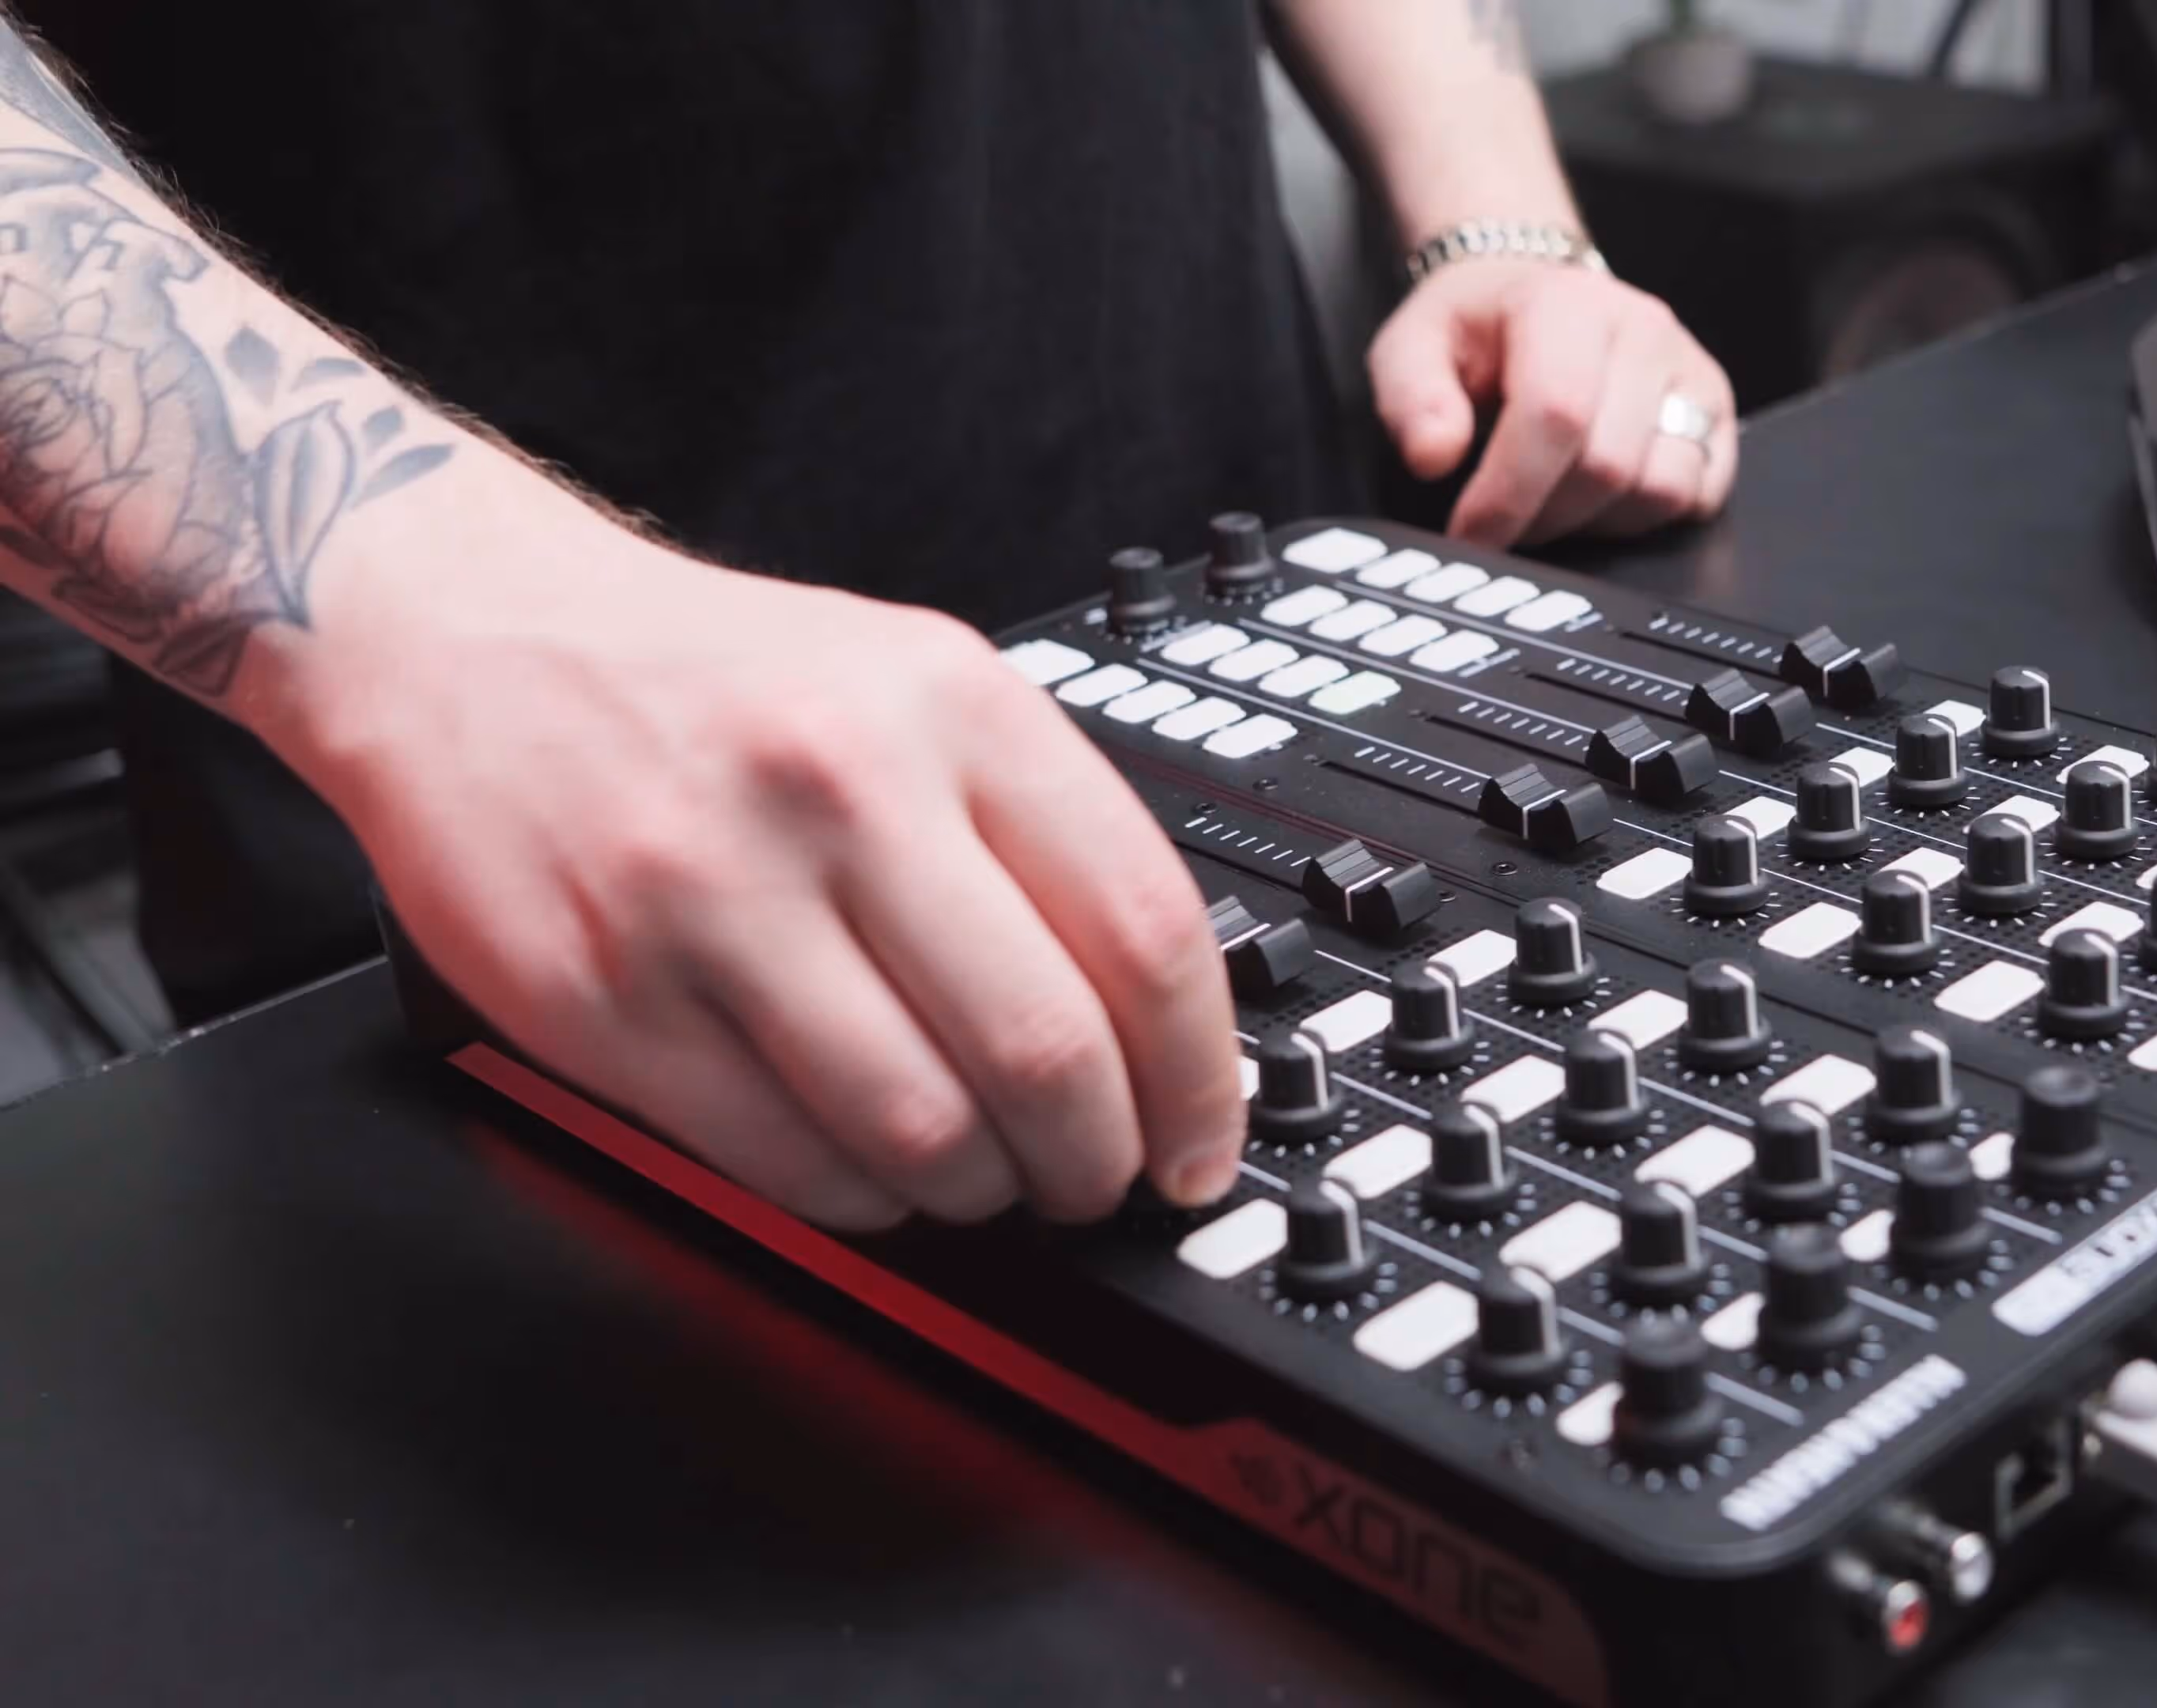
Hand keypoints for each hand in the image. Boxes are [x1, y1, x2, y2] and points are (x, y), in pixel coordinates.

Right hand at [283, 524, 1247, 1231]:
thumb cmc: (711, 679)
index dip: (1200, 1076)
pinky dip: (861, 1200)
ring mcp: (712, 900)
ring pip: (920, 1131)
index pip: (1144, 931)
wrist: (466, 633)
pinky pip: (787, 1164)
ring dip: (980, 1194)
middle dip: (1097, 1160)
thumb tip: (1160, 1019)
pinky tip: (870, 1168)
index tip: (1201, 1139)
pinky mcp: (609, 1002)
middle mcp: (838, 790)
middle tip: (1099, 1180)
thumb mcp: (914, 683)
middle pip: (1044, 1051)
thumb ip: (1037, 829)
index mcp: (951, 705)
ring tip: (984, 1178)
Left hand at [1370, 258, 1736, 549]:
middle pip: (1609, 466)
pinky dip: (1645, 516)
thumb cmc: (1475, 330)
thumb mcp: (1410, 348)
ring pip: (1662, 489)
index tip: (1472, 533)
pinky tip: (1600, 496)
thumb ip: (1411, 400)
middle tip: (1504, 519)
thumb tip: (1434, 455)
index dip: (1510, 493)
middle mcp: (1642, 330)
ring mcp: (1688, 371)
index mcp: (1567, 304)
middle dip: (1545, 517)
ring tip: (1552, 500)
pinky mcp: (1715, 410)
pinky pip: (1698, 496)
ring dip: (1597, 522)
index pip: (1556, 415)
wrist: (1531, 299)